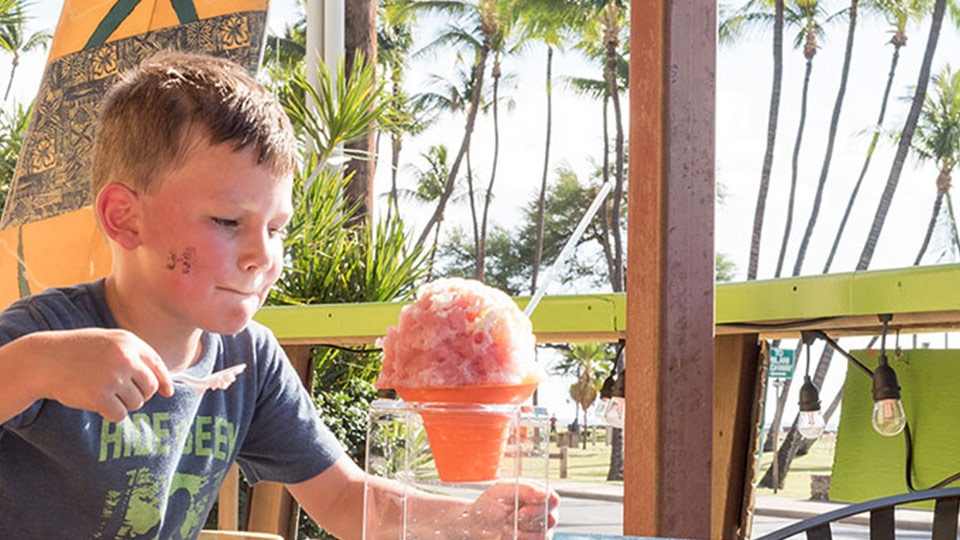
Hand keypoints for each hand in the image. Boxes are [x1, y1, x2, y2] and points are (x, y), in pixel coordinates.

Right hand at [28, 328, 173, 421]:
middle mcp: (125, 358)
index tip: (167, 392)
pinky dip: (111, 414)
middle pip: (150, 387)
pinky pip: (120, 415)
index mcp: (128, 342)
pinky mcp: (100, 396)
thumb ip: (133, 355)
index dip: (164, 381)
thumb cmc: (78, 352)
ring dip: (124, 404)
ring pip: (136, 403)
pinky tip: (98, 404)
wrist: (43, 360)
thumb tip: (163, 385)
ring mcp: (113, 377)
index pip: (157, 364)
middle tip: (122, 394)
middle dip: (141, 394)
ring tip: (104, 394)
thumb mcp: (108, 341)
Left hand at [462, 480, 559, 539]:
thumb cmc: (490, 505)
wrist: (477, 526)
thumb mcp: (503, 489)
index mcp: (538, 495)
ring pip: (541, 534)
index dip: (541, 504)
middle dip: (526, 519)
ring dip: (520, 531)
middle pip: (551, 518)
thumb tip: (545, 494)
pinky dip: (519, 538)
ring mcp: (540, 530)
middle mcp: (543, 512)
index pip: (553, 499)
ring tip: (506, 525)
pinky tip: (508, 534)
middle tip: (510, 516)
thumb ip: (526, 489)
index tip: (522, 508)